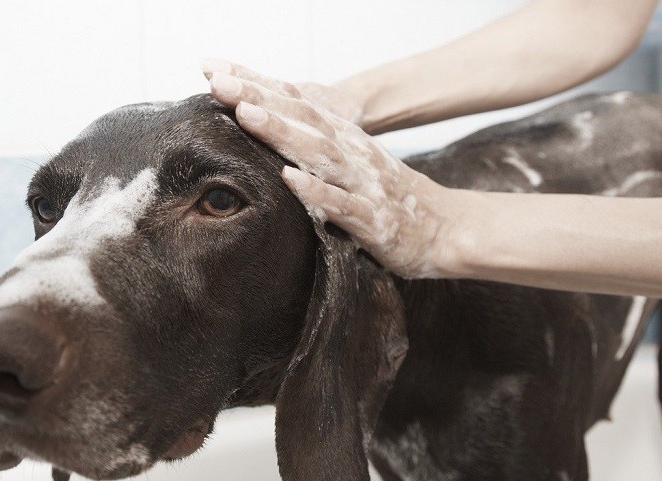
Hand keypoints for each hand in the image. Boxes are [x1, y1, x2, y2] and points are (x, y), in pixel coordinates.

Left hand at [202, 59, 461, 278]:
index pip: (295, 104)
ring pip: (319, 153)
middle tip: (219, 82)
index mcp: (343, 139)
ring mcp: (362, 184)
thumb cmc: (390, 200)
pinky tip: (290, 179)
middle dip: (260, 99)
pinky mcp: (373, 219)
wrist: (447, 229)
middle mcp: (352, 153)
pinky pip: (342, 204)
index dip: (256, 86)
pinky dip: (316, 191)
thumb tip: (270, 134)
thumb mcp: (351, 166)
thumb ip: (315, 150)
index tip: (214, 71)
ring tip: (247, 115)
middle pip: (302, 119)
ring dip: (282, 133)